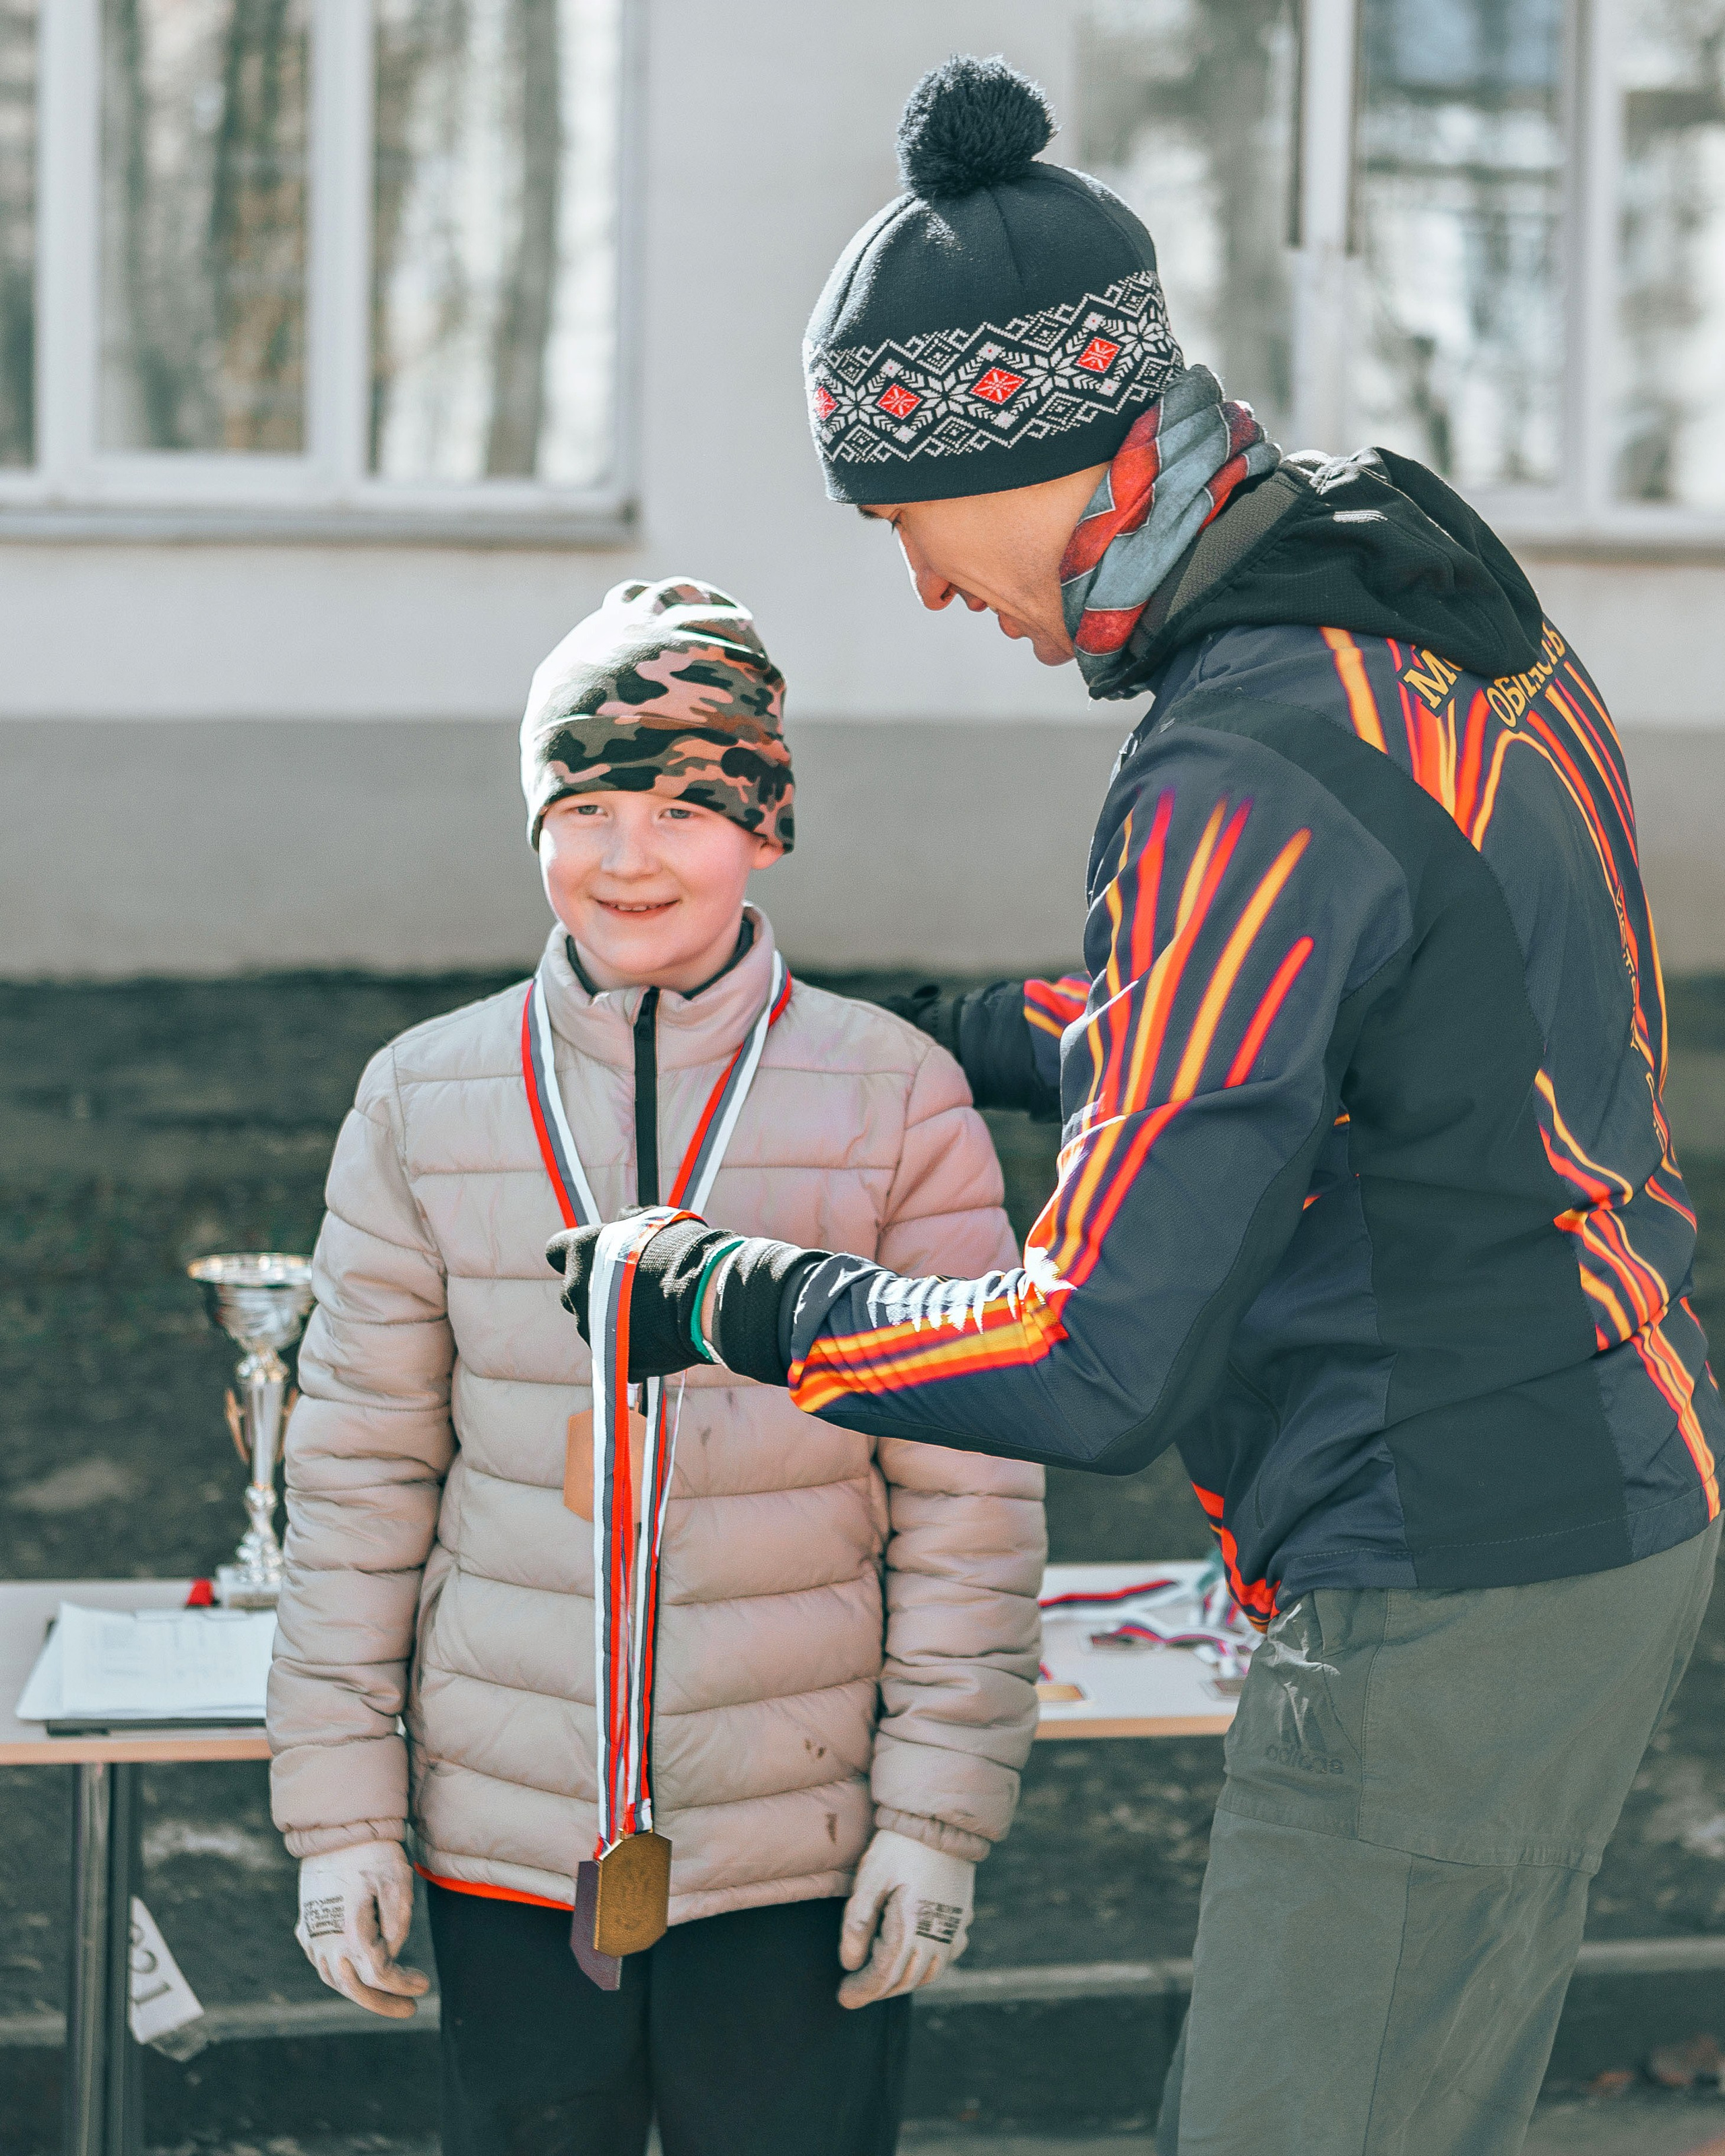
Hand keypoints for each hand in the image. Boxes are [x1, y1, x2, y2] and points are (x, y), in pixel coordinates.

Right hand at [294, 1840, 429, 2019]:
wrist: (336, 1827)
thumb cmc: (372, 1851)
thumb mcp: (397, 1881)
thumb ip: (398, 1924)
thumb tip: (392, 1954)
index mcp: (351, 1931)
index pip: (380, 1975)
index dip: (403, 1985)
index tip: (424, 1984)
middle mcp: (326, 1940)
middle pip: (354, 1987)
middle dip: (383, 2003)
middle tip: (409, 2009)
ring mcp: (312, 1933)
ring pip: (334, 1978)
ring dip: (360, 1992)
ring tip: (387, 1993)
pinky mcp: (306, 1923)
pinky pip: (321, 1961)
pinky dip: (340, 1974)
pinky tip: (356, 1972)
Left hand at [546, 1219, 828, 1386]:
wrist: (705, 1294)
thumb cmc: (683, 1249)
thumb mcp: (654, 1220)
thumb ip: (629, 1221)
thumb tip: (624, 1218)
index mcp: (580, 1252)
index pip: (556, 1250)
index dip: (576, 1253)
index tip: (597, 1256)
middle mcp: (574, 1290)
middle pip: (574, 1291)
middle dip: (596, 1290)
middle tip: (632, 1288)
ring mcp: (590, 1329)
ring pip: (593, 1325)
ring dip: (613, 1320)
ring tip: (653, 1314)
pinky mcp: (612, 1359)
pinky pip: (617, 1353)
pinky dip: (634, 1348)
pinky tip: (661, 1338)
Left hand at [837, 1828, 973, 2007]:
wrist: (940, 1821)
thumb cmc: (899, 1847)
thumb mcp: (870, 1879)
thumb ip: (857, 1923)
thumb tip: (849, 1963)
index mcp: (912, 1928)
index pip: (885, 1975)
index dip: (863, 1990)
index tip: (843, 1996)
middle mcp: (938, 1936)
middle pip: (906, 1979)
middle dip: (878, 1989)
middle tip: (854, 1989)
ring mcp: (955, 1928)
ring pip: (929, 1972)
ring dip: (902, 1980)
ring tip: (878, 1976)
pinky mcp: (963, 1918)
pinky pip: (946, 1956)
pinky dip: (926, 1966)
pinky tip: (912, 1957)